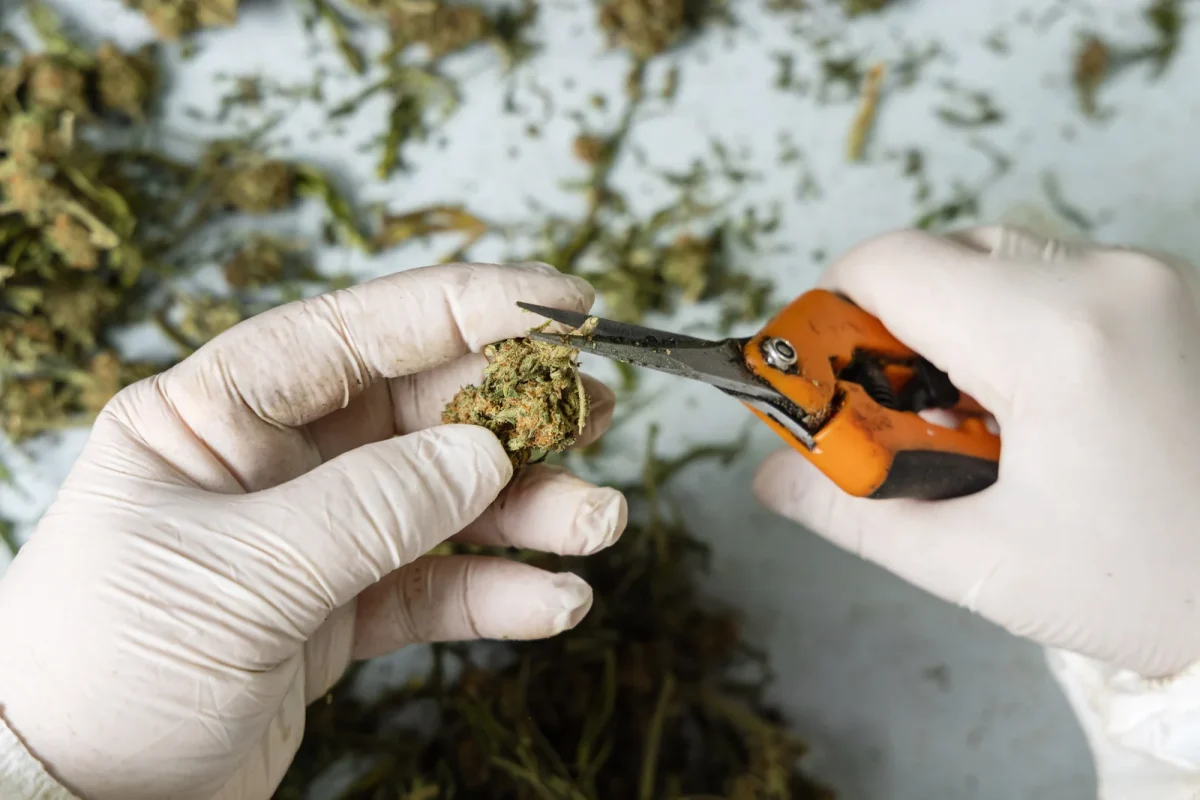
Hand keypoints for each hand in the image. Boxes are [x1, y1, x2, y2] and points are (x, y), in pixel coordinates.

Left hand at [0, 262, 626, 799]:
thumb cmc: (110, 668)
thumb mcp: (241, 571)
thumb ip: (372, 507)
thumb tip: (486, 454)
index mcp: (215, 412)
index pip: (354, 331)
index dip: (463, 307)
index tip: (559, 303)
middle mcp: (272, 462)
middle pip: (418, 412)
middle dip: (515, 413)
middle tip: (599, 410)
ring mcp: (312, 537)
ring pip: (443, 501)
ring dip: (527, 509)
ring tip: (599, 523)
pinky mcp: (340, 612)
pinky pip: (436, 586)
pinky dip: (498, 592)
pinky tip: (554, 601)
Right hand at [753, 225, 1199, 678]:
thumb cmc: (1158, 591)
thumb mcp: (984, 563)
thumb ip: (855, 512)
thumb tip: (774, 476)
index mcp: (1056, 335)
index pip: (889, 264)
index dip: (829, 316)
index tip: (827, 383)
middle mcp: (1113, 278)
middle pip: (944, 251)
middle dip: (894, 325)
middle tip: (898, 416)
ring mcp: (1159, 278)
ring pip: (1004, 260)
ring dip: (958, 323)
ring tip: (975, 420)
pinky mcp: (1182, 293)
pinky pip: (1064, 277)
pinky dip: (1020, 323)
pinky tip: (1039, 408)